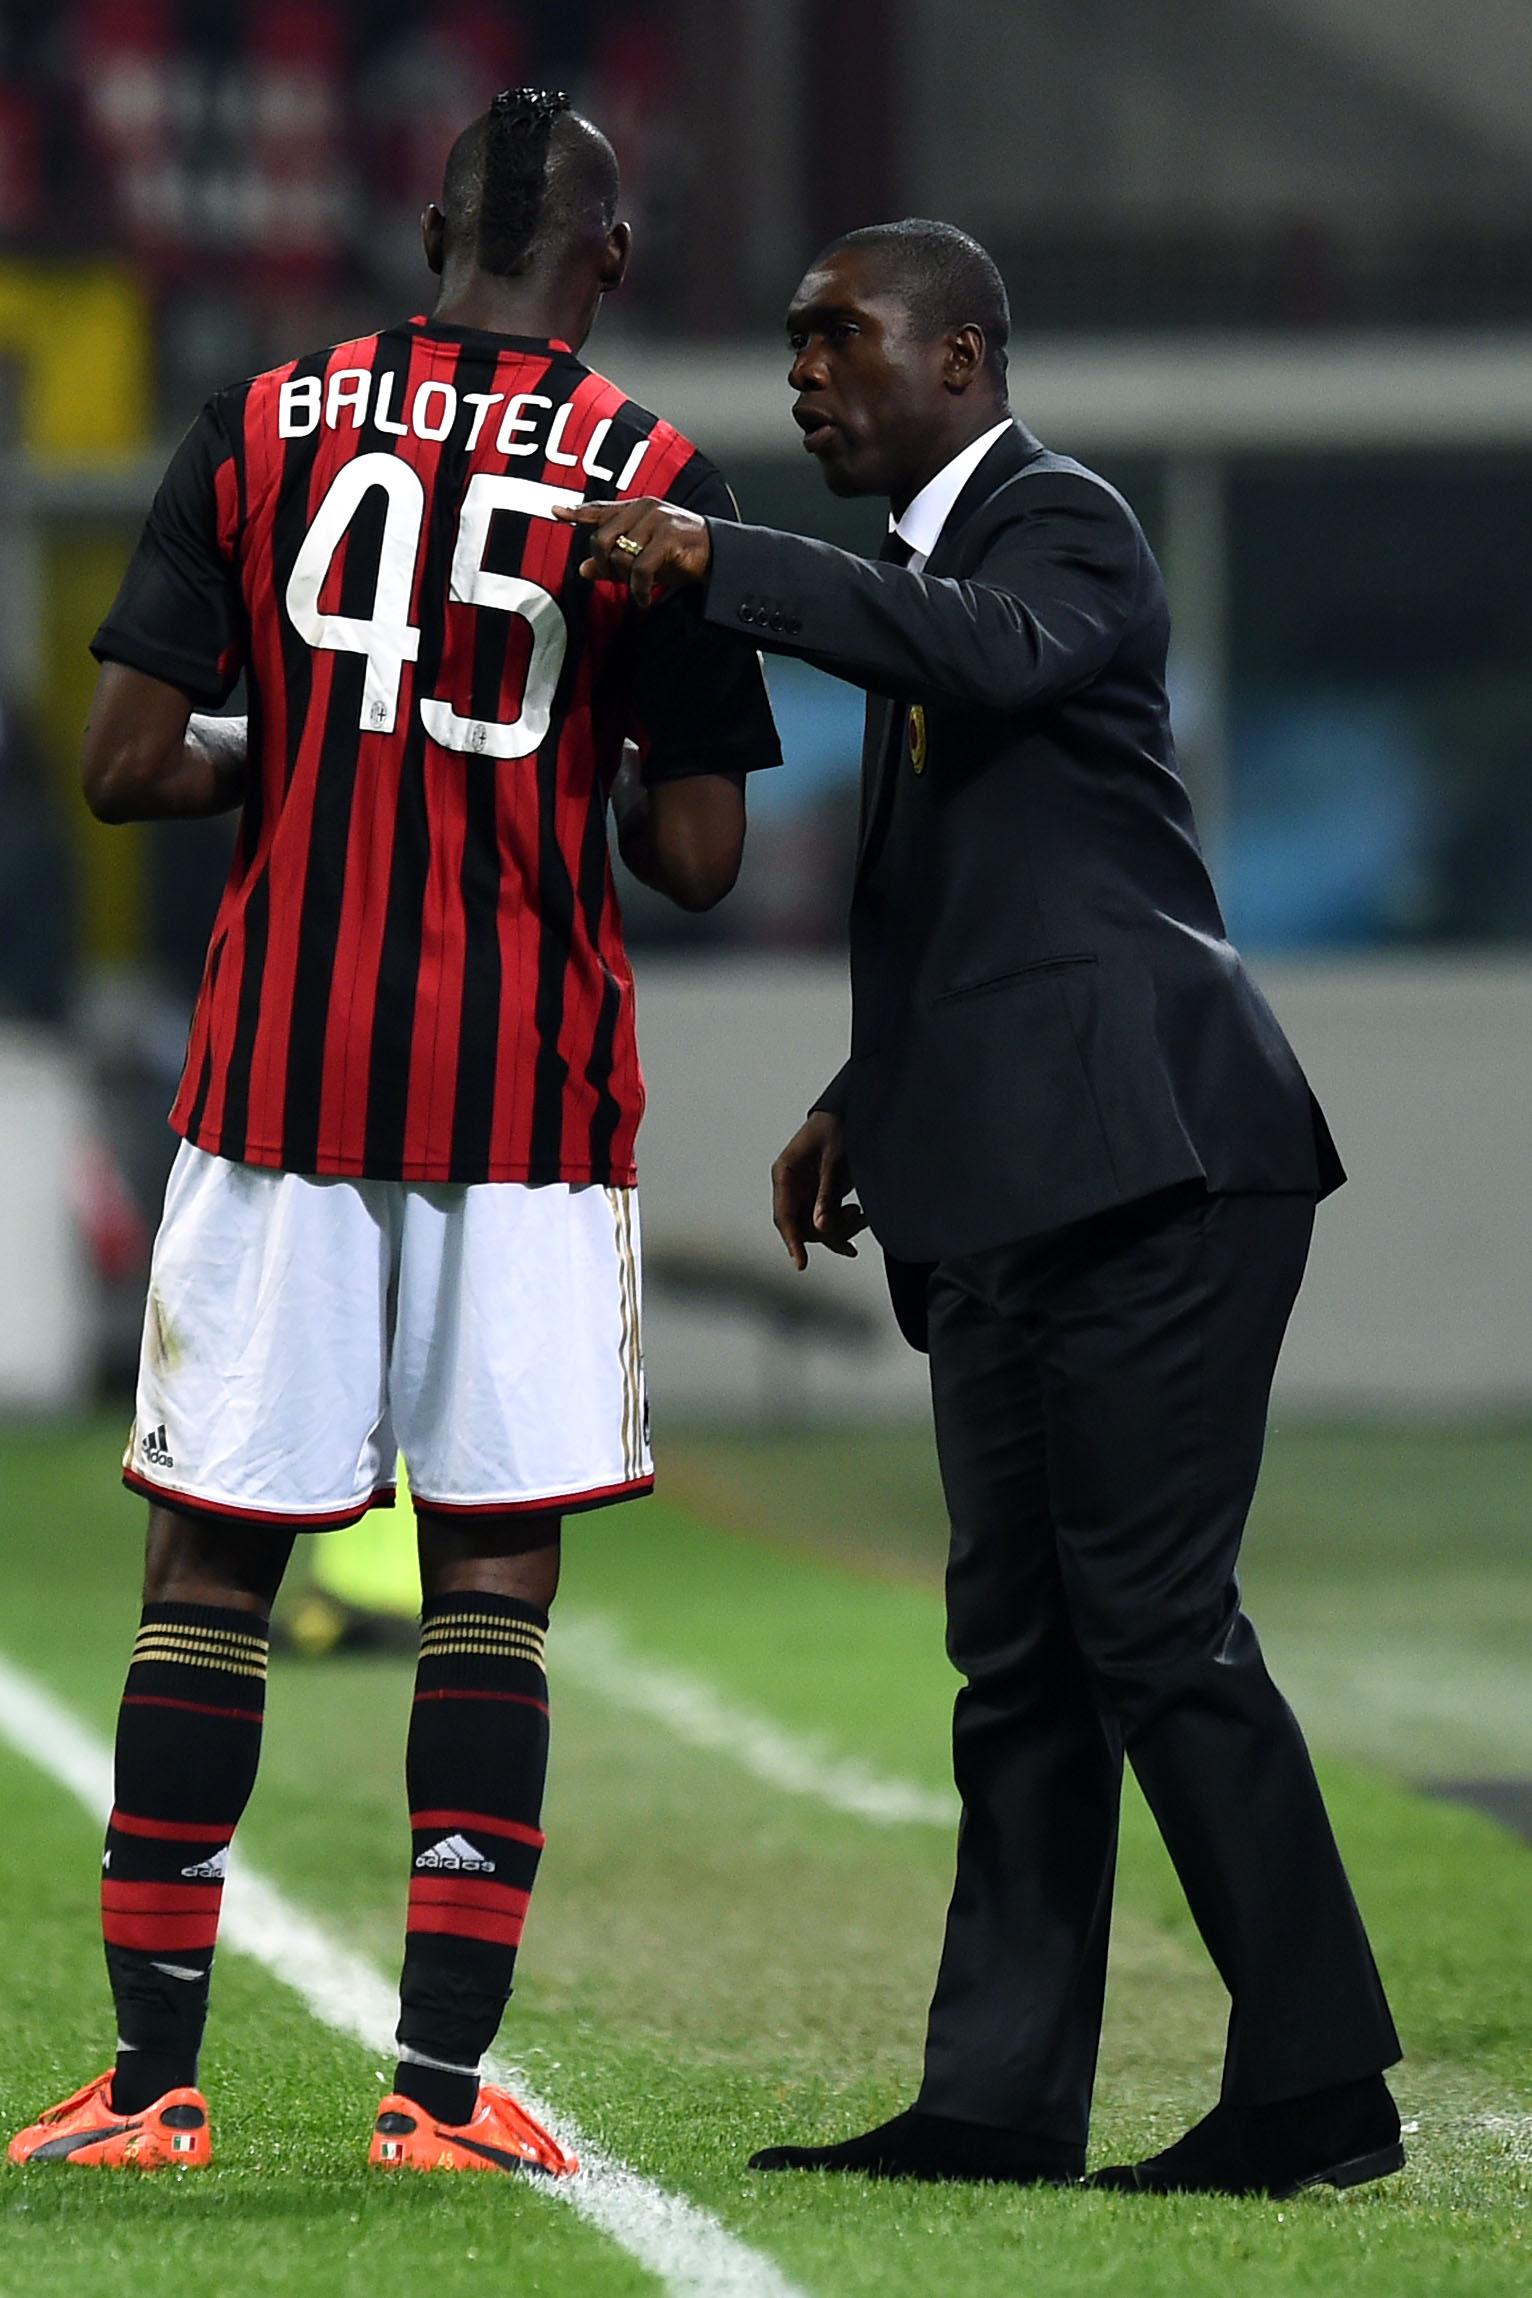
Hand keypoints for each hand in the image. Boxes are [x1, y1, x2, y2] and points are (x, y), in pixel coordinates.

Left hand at [554, 497, 711, 608]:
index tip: (556, 511)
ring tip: (637, 589)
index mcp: (635, 509)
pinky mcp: (668, 537)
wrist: (716, 555)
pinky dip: (638, 588)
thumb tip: (583, 569)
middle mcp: (643, 510)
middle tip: (617, 581)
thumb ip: (612, 562)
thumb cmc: (677, 555)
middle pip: (601, 539)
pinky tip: (643, 597)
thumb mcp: (642, 558)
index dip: (577, 512)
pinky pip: (639, 568)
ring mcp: (656, 521)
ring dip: (624, 580)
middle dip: (604, 567)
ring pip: (619, 555)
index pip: (600, 510)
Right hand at [771, 1109, 867, 1270]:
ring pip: (815, 1226)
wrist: (850, 1112)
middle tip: (854, 1226)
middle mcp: (790, 1186)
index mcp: (784, 1173)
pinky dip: (843, 1223)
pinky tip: (861, 1218)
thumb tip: (819, 1228)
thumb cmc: (837, 1127)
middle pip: (800, 1226)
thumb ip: (826, 1194)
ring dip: (839, 1228)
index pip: (784, 1215)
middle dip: (827, 1232)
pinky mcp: (819, 1195)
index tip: (801, 1264)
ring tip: (861, 1215)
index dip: (792, 1241)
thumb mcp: (834, 1160)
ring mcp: (804, 1191)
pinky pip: (826, 1218)